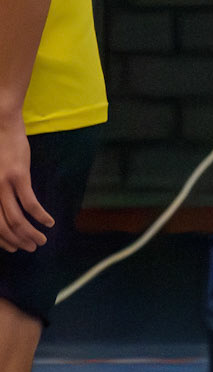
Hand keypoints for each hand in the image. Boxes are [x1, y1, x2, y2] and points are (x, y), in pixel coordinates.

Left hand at [0, 113, 53, 252]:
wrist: (1, 124)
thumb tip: (7, 208)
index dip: (3, 241)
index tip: (14, 248)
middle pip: (3, 227)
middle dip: (18, 242)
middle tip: (32, 247)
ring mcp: (2, 185)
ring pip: (16, 220)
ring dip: (30, 234)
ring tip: (41, 240)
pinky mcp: (18, 177)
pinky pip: (30, 203)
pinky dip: (40, 216)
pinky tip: (49, 222)